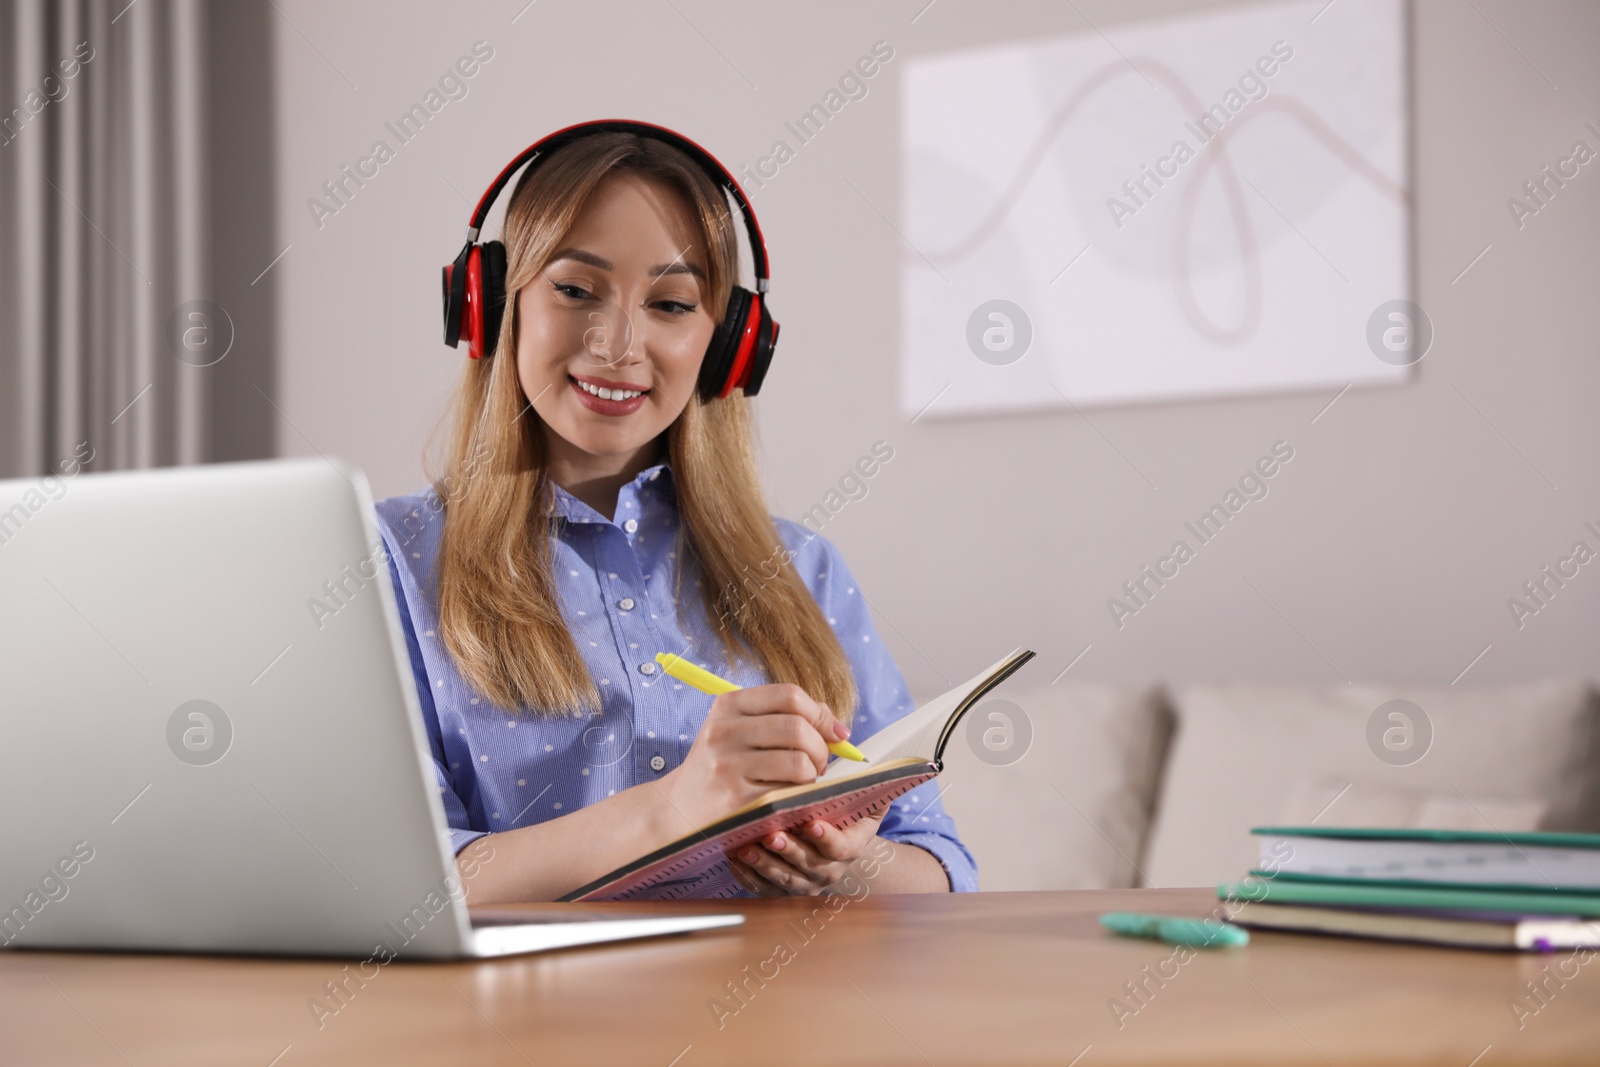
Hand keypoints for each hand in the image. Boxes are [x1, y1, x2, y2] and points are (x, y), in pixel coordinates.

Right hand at [656, 682, 849, 830]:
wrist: (678, 807)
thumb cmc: (720, 765)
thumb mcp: (739, 730)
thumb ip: (783, 718)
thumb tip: (834, 724)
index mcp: (728, 705)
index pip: (789, 695)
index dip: (820, 713)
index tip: (835, 733)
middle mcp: (724, 731)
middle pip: (797, 727)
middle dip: (821, 747)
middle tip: (820, 762)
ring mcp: (728, 766)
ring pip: (798, 761)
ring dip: (813, 773)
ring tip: (805, 780)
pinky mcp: (736, 799)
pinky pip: (788, 793)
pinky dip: (800, 795)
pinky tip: (791, 796)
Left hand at [729, 802, 891, 896]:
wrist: (836, 842)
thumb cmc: (847, 813)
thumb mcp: (868, 799)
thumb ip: (873, 787)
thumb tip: (880, 771)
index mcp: (850, 846)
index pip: (841, 847)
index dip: (828, 838)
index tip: (813, 824)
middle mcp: (828, 869)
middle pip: (808, 866)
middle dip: (789, 851)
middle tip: (771, 835)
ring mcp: (804, 881)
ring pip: (783, 878)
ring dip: (764, 864)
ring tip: (746, 846)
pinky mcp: (780, 887)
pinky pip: (762, 887)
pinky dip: (748, 875)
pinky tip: (735, 857)